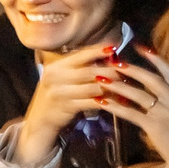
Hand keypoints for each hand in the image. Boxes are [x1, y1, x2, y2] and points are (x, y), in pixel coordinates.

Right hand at [12, 44, 118, 167]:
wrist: (40, 119)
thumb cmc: (57, 95)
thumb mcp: (62, 78)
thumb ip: (80, 67)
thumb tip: (108, 56)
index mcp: (56, 67)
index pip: (80, 55)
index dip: (98, 50)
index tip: (115, 47)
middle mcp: (56, 77)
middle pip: (90, 71)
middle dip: (111, 71)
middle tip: (128, 71)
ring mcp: (60, 93)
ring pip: (94, 87)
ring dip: (113, 87)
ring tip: (128, 86)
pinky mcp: (67, 107)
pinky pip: (93, 102)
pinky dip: (108, 101)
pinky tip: (120, 101)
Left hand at [98, 56, 168, 167]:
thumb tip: (158, 99)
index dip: (155, 60)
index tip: (142, 47)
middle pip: (152, 79)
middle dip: (131, 68)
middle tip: (113, 62)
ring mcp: (167, 113)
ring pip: (139, 93)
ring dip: (118, 85)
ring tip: (100, 79)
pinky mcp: (156, 127)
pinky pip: (130, 113)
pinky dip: (114, 106)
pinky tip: (101, 102)